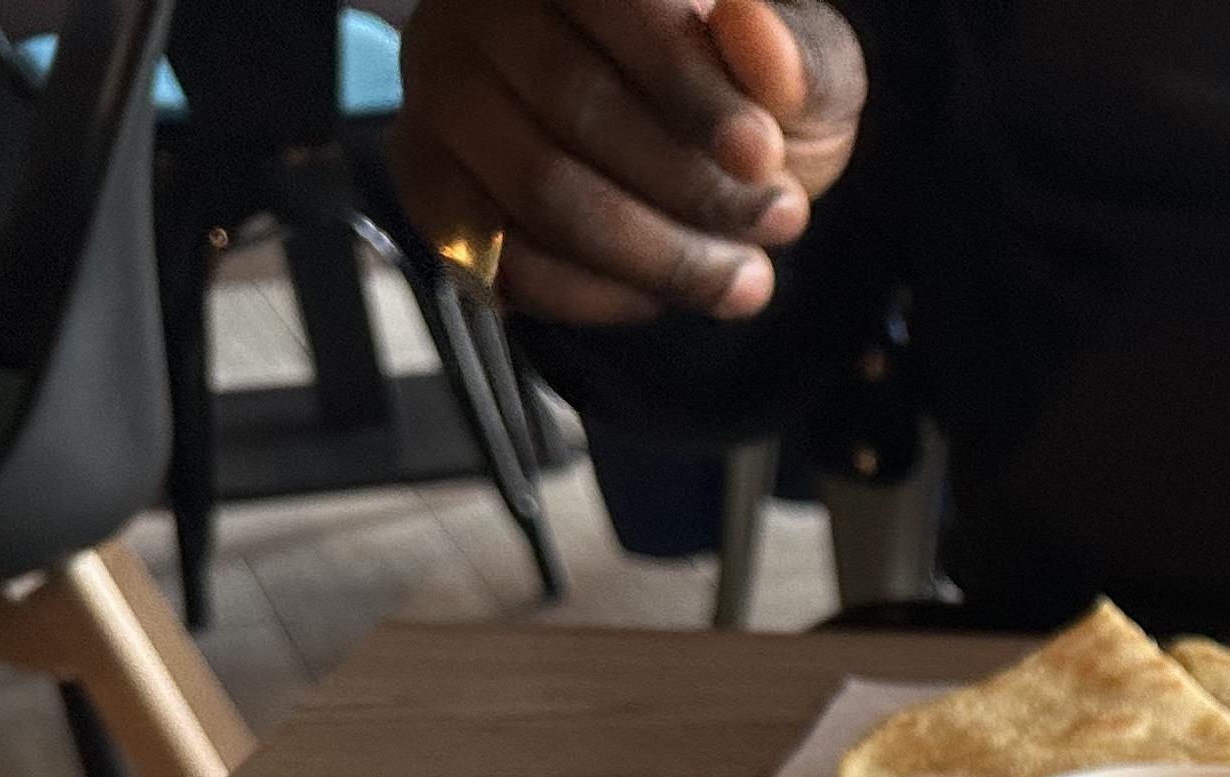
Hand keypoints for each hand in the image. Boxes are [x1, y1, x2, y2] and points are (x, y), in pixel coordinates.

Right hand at [394, 0, 866, 324]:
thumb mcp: (804, 75)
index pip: (619, 7)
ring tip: (742, 279)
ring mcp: (442, 88)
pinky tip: (659, 295)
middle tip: (777, 222)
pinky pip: (497, 256)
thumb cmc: (746, 101)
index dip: (690, 87)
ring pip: (540, 191)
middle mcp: (483, 7)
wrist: (690, 158)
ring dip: (656, 254)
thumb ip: (793, 57)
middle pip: (576, 105)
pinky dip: (591, 295)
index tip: (761, 155)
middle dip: (692, 187)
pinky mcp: (425, 174)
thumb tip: (754, 36)